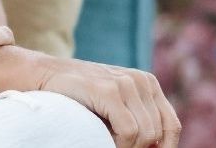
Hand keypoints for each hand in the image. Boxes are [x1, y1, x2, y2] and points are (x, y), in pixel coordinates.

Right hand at [33, 54, 181, 147]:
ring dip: (125, 146)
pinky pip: (129, 131)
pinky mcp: (110, 90)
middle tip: (112, 142)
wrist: (44, 75)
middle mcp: (141, 80)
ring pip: (145, 135)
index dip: (163, 147)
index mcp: (148, 83)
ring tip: (104, 137)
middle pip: (157, 134)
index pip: (171, 126)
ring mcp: (126, 83)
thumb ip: (139, 117)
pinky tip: (100, 135)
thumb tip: (159, 146)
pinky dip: (117, 143)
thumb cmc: (80, 96)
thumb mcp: (116, 103)